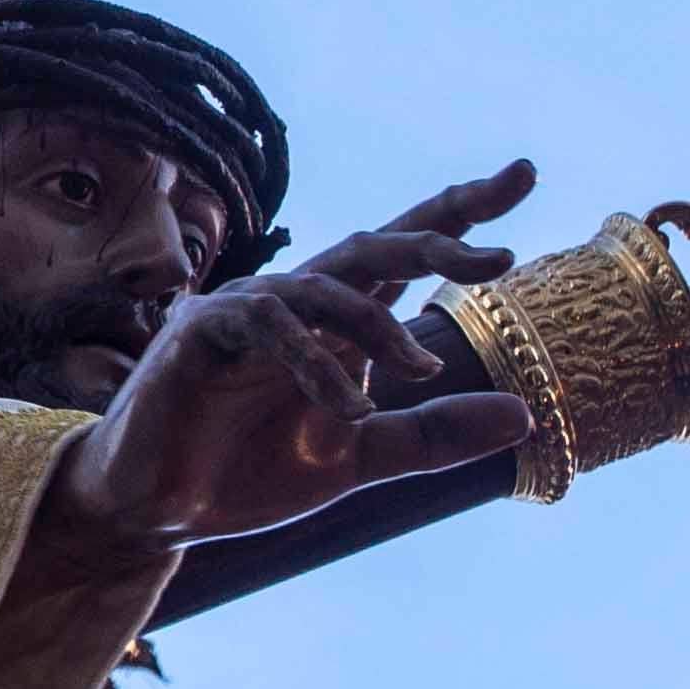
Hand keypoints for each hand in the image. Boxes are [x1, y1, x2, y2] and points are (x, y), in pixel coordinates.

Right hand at [41, 203, 541, 568]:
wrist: (161, 513)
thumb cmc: (249, 472)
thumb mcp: (360, 456)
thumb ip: (434, 434)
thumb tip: (528, 414)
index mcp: (334, 322)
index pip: (403, 253)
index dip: (460, 213)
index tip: (524, 176)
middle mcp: (295, 301)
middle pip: (374, 245)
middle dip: (440, 236)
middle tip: (504, 256)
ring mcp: (245, 310)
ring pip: (327, 288)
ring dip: (379, 327)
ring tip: (420, 371)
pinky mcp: (203, 331)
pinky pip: (270, 328)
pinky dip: (315, 365)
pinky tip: (348, 408)